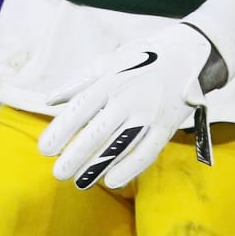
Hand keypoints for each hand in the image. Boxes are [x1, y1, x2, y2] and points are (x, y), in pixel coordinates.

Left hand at [38, 23, 221, 189]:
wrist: (189, 54)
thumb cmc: (143, 58)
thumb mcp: (110, 61)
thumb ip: (79, 81)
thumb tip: (50, 100)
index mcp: (112, 79)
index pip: (81, 108)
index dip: (61, 131)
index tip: (45, 150)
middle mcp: (129, 96)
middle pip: (98, 132)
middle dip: (75, 155)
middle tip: (58, 173)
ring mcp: (149, 112)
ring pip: (120, 146)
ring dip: (98, 167)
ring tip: (79, 182)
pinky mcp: (167, 125)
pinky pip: (147, 151)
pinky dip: (130, 168)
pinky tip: (112, 181)